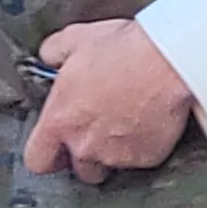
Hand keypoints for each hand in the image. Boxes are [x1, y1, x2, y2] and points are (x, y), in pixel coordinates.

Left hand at [22, 19, 196, 183]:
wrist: (169, 61)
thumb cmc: (123, 50)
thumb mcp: (76, 38)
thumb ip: (53, 53)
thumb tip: (49, 58)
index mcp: (60, 121)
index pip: (37, 160)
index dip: (46, 154)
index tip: (56, 144)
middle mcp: (84, 145)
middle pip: (77, 169)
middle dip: (84, 154)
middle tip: (97, 129)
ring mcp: (116, 155)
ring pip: (108, 166)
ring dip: (112, 152)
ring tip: (125, 125)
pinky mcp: (147, 157)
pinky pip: (139, 159)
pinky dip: (142, 145)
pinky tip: (148, 122)